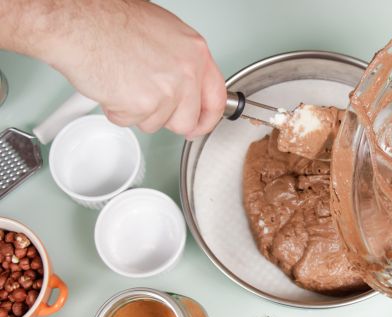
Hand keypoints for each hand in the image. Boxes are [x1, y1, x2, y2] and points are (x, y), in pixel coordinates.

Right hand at [42, 1, 225, 136]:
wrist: (79, 22)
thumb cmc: (110, 20)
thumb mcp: (163, 33)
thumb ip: (181, 63)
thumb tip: (186, 87)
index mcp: (195, 51)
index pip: (217, 97)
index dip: (207, 118)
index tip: (199, 125)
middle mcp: (186, 72)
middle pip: (186, 120)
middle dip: (166, 119)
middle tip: (147, 105)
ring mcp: (167, 91)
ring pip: (156, 124)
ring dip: (137, 111)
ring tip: (123, 82)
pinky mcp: (143, 105)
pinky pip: (131, 122)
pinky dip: (117, 110)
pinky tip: (111, 85)